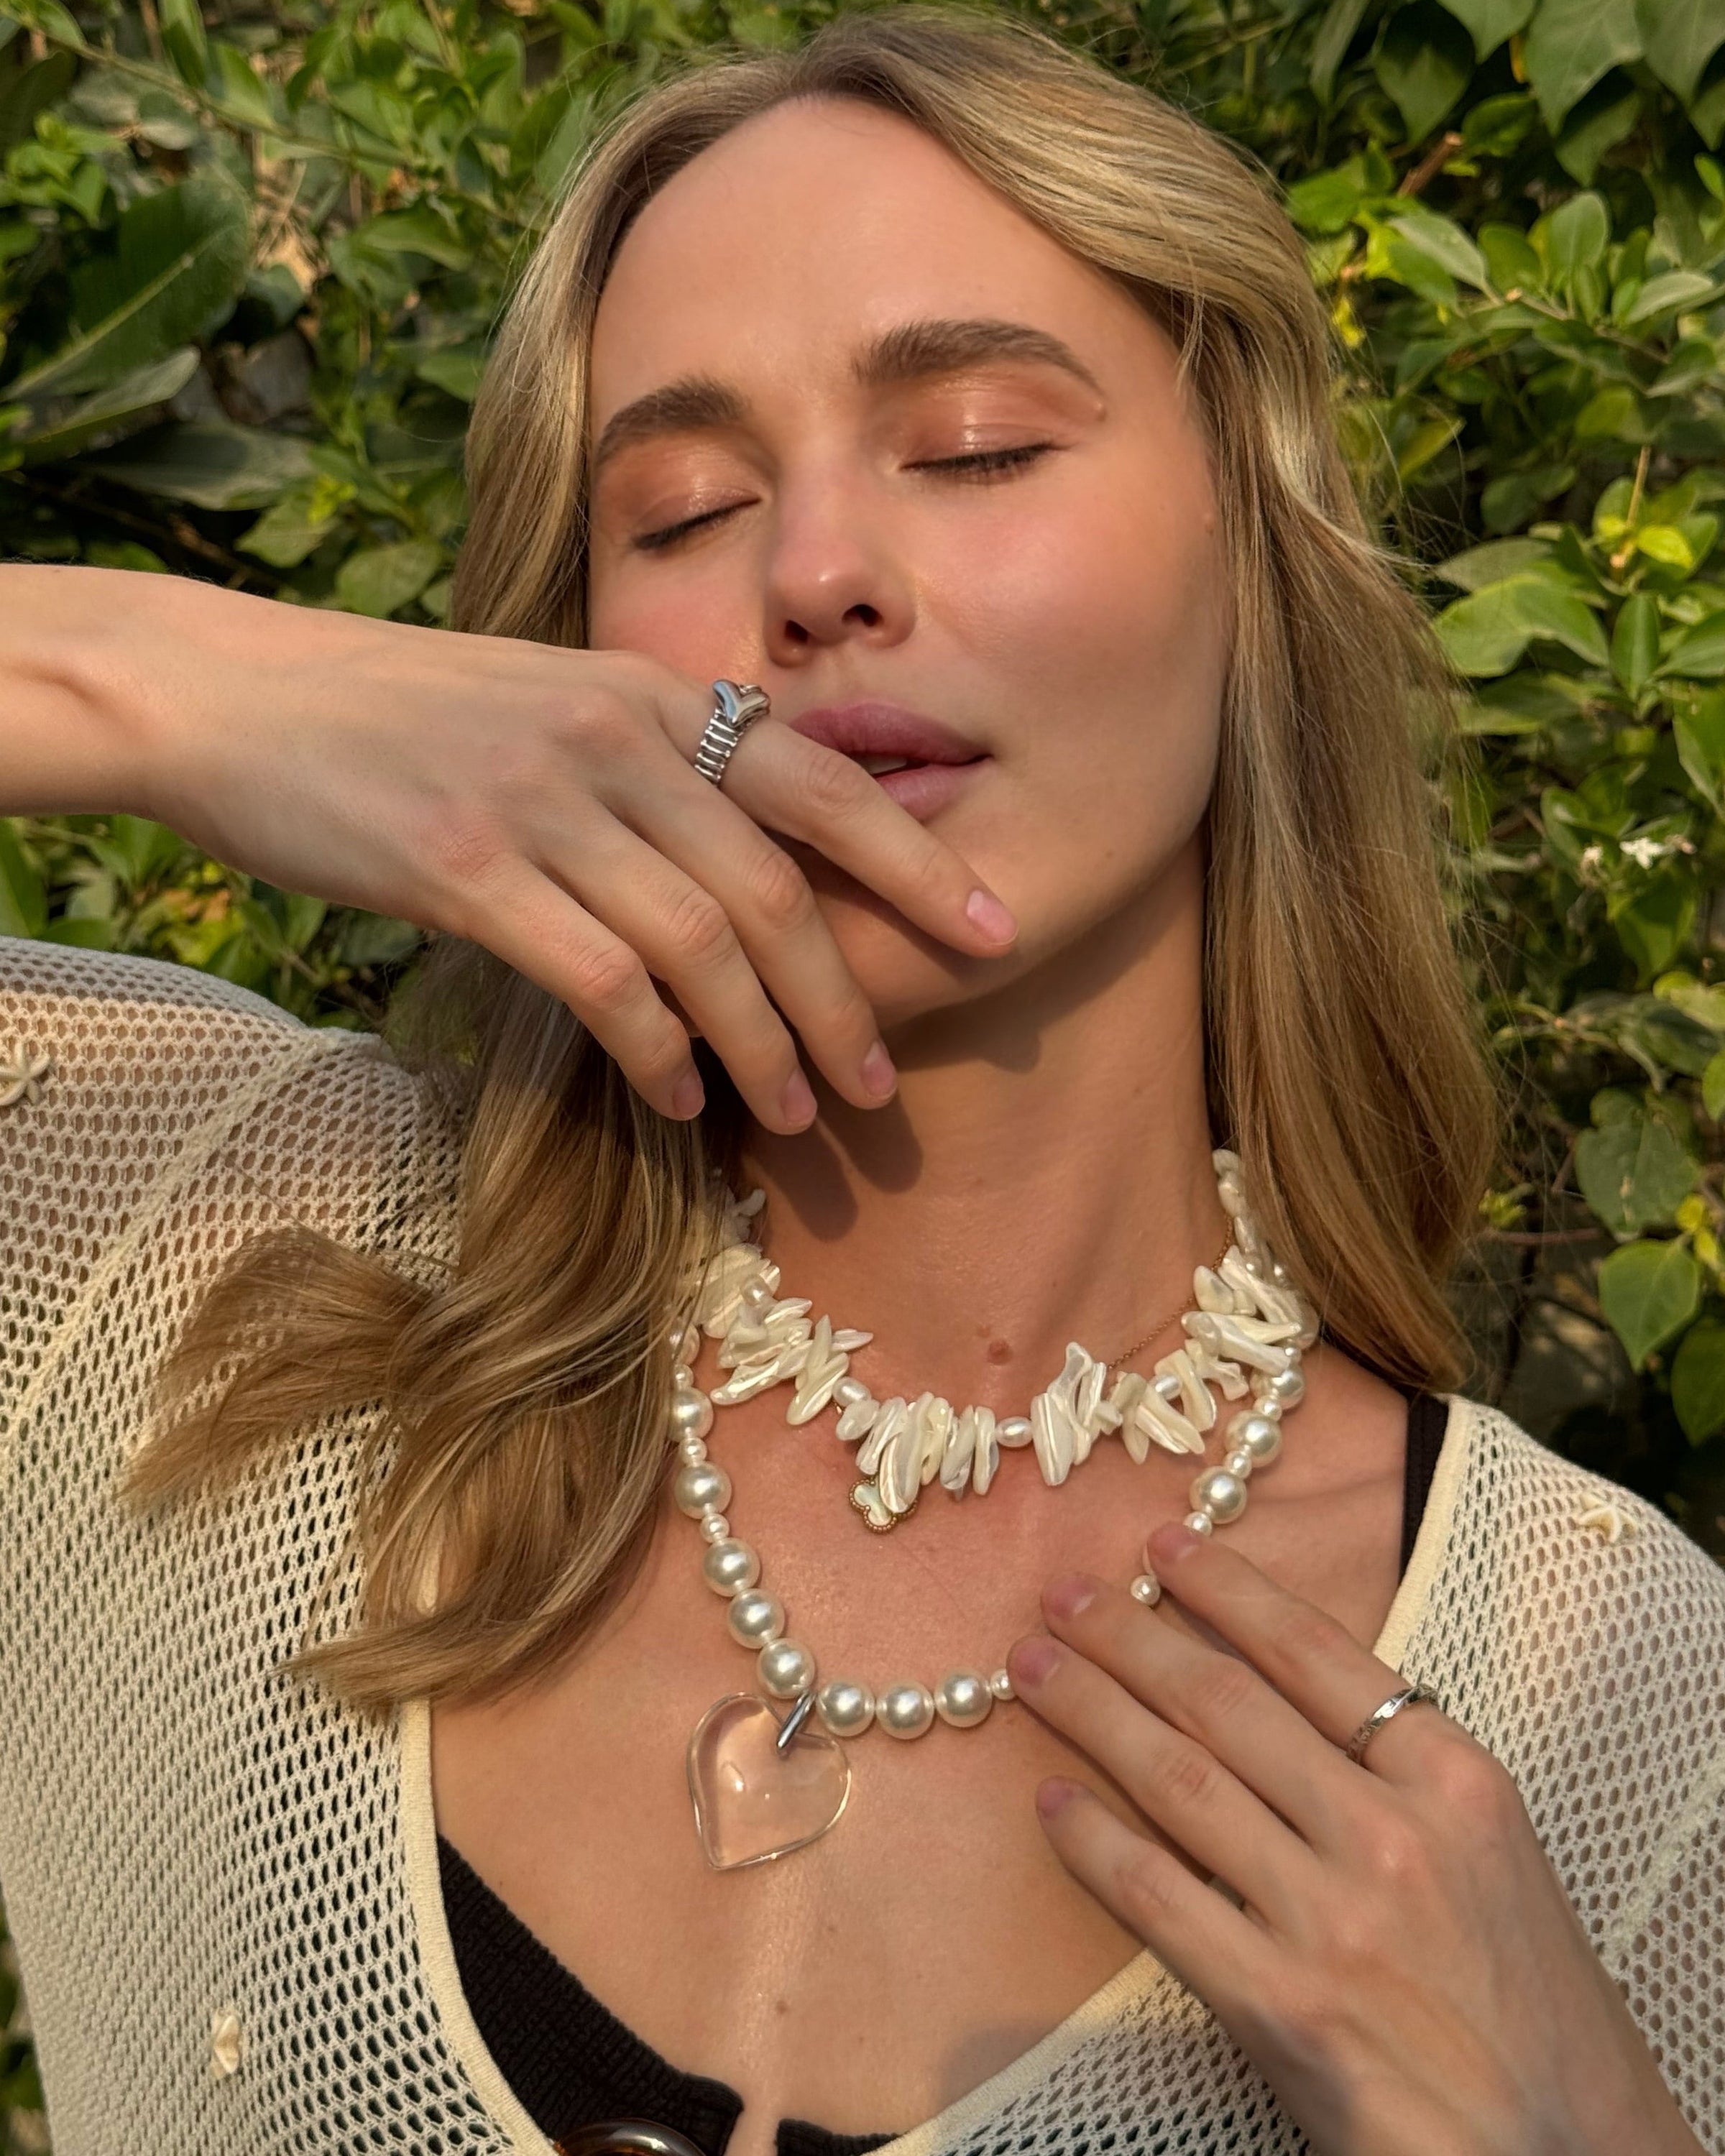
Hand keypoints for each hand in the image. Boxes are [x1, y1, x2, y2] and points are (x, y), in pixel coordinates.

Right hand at [101, 574, 1016, 1132]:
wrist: (230, 696)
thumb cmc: (399, 716)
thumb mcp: (550, 705)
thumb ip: (654, 768)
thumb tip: (746, 867)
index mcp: (650, 693)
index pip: (823, 780)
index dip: (918, 863)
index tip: (992, 933)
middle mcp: (616, 739)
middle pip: (774, 886)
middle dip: (842, 997)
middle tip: (878, 1086)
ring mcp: (542, 799)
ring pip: (700, 943)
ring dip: (761, 1044)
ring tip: (795, 1115)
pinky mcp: (466, 868)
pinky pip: (600, 978)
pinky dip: (656, 1049)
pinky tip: (677, 1099)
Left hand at [1007, 1526, 1703, 2155]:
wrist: (1563, 2153)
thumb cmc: (1528, 2002)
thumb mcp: (1491, 1847)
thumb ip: (1396, 1767)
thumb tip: (1270, 1683)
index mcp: (1454, 1781)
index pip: (1315, 1653)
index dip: (1226, 1590)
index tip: (1162, 1547)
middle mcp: (1392, 1837)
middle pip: (1227, 1704)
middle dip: (1130, 1638)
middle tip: (1062, 1595)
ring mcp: (1333, 1922)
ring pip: (1179, 1781)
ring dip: (1090, 1711)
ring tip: (1029, 1666)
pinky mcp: (1281, 2008)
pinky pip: (1161, 1899)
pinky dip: (1095, 1842)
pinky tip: (1052, 1800)